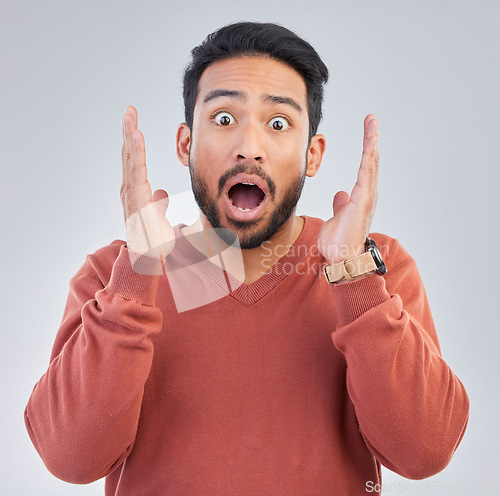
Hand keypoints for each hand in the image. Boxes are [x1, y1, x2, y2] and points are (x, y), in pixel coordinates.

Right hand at [121, 105, 174, 262]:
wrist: (150, 259)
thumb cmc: (154, 241)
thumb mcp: (160, 217)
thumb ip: (158, 203)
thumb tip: (161, 194)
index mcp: (137, 192)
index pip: (134, 161)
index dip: (133, 141)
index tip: (134, 123)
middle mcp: (130, 190)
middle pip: (129, 155)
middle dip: (129, 131)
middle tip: (129, 110)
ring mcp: (131, 194)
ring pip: (130, 159)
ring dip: (129, 136)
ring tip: (129, 116)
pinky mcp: (136, 198)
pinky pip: (136, 170)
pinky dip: (135, 152)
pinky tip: (136, 136)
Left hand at [317, 114, 378, 263]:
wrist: (341, 258)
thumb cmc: (339, 242)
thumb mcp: (337, 217)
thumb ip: (341, 205)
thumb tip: (341, 195)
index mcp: (360, 197)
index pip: (365, 168)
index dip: (366, 150)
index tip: (368, 133)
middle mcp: (367, 194)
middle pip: (371, 161)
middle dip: (371, 139)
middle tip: (372, 120)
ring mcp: (367, 196)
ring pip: (371, 163)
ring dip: (372, 142)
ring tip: (372, 123)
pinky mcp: (362, 199)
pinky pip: (366, 172)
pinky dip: (368, 156)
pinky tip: (371, 142)